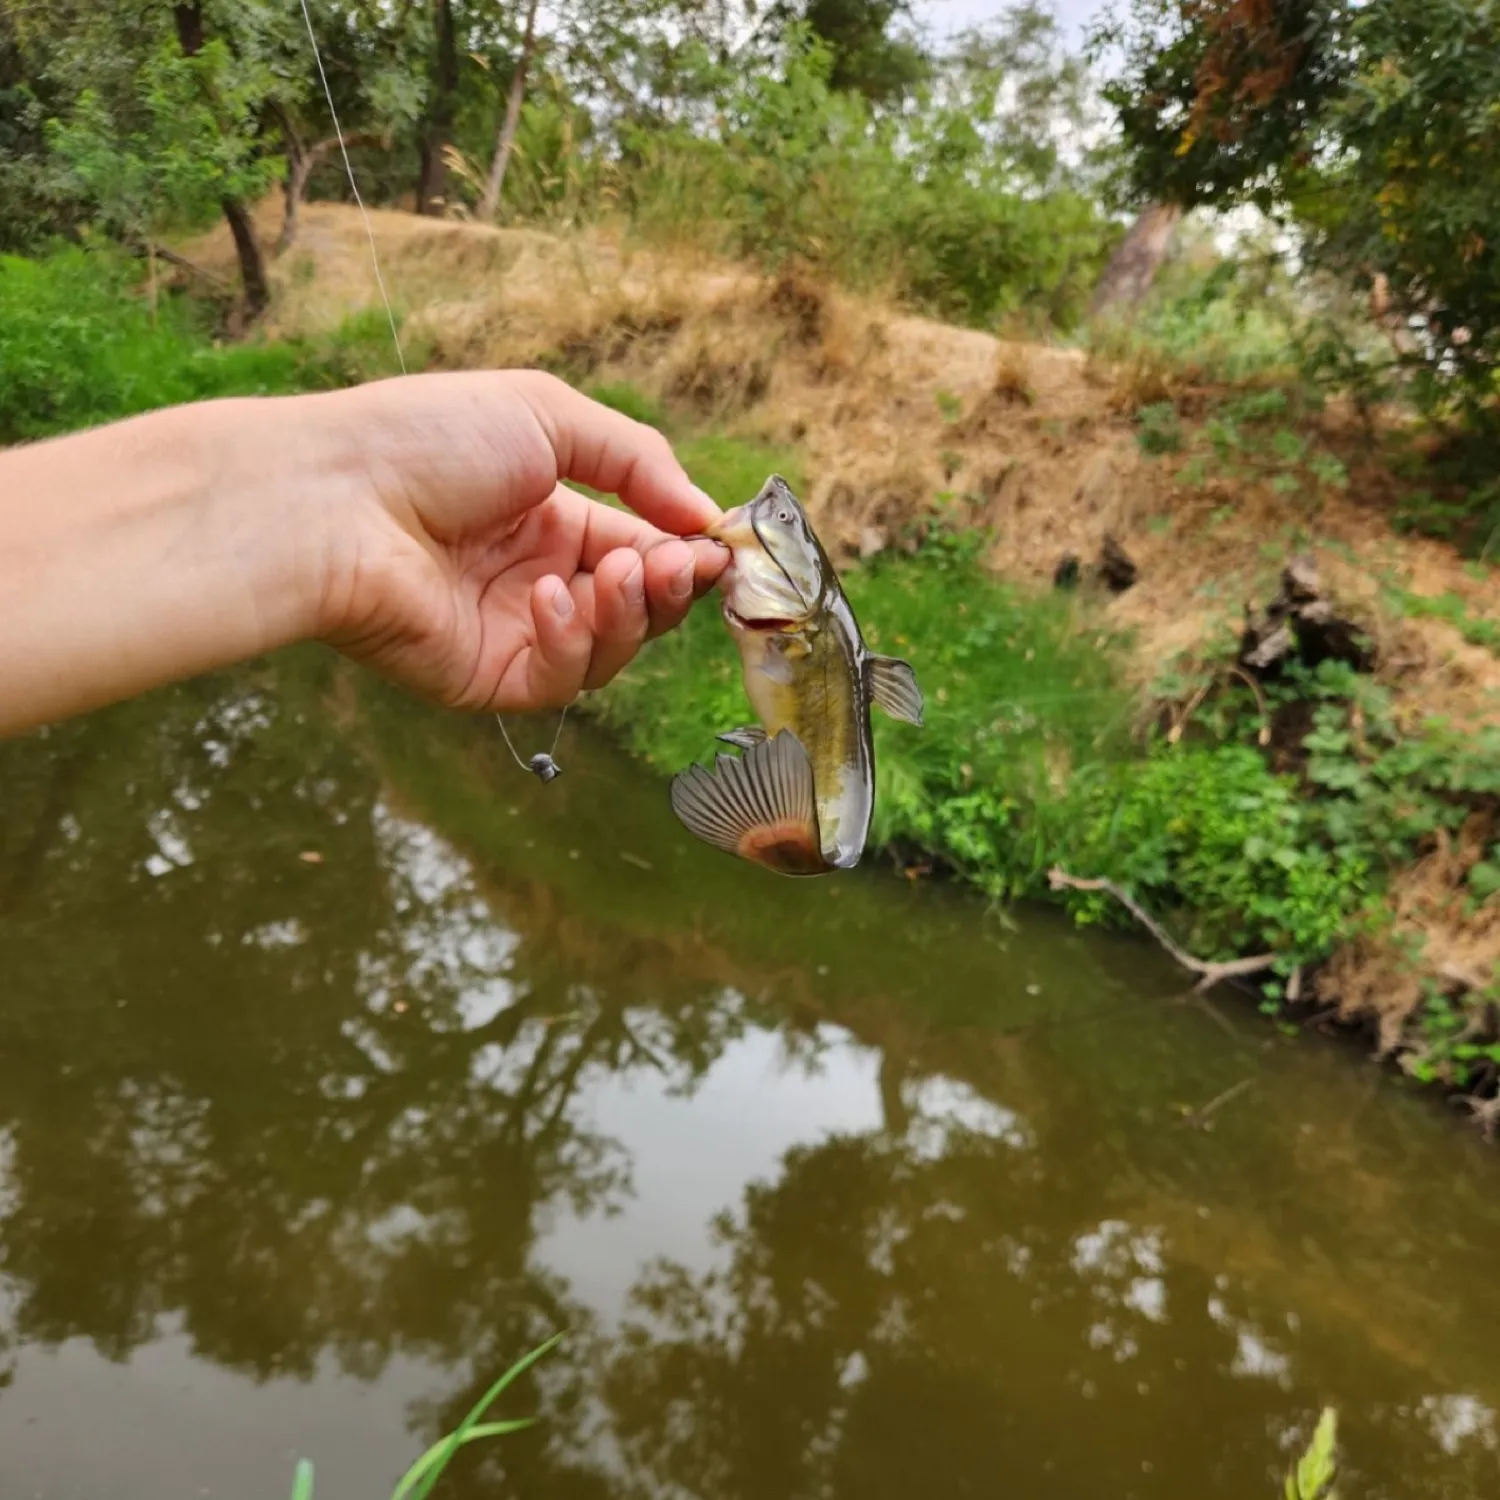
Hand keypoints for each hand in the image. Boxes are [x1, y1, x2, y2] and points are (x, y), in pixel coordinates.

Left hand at [300, 370, 727, 711]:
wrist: (335, 498)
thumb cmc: (427, 440)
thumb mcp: (547, 415)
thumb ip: (637, 461)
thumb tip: (705, 517)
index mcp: (549, 516)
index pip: (641, 545)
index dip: (684, 550)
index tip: (719, 547)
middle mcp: (535, 577)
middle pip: (638, 604)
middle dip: (668, 584)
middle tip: (679, 564)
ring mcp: (513, 632)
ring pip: (612, 648)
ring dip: (629, 612)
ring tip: (614, 572)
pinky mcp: (488, 679)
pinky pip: (562, 678)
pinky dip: (573, 640)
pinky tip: (548, 597)